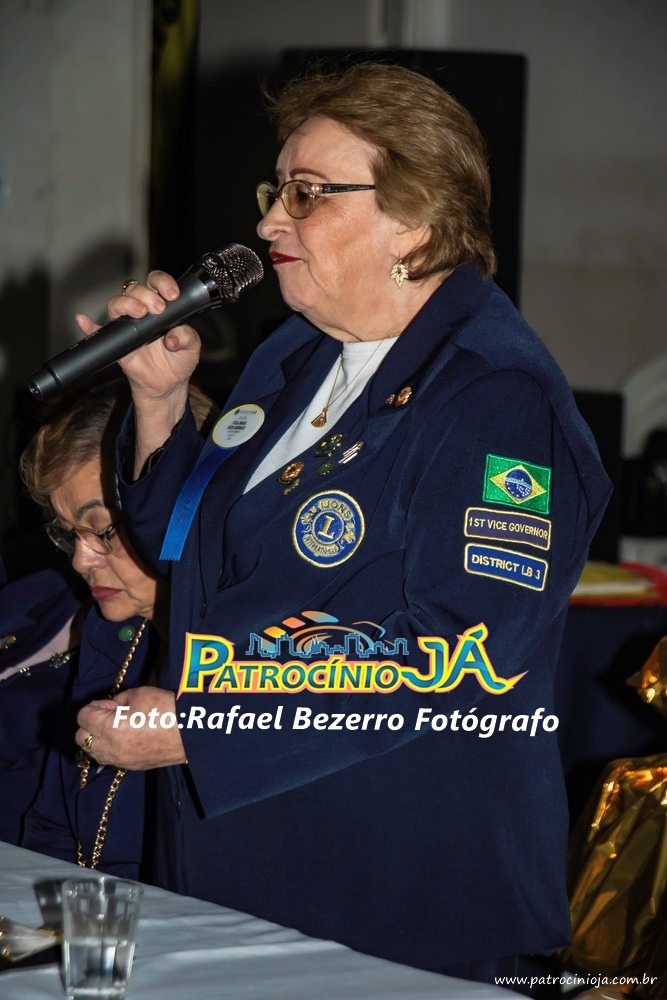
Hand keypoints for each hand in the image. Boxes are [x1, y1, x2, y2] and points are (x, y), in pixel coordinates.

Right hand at [76, 271, 200, 402]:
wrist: (169, 385)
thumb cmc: (179, 361)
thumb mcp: (192, 348)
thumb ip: (187, 337)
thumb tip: (171, 338)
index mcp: (161, 306)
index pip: (156, 282)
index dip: (162, 282)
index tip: (172, 295)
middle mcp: (142, 312)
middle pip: (134, 289)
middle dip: (146, 294)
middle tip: (158, 309)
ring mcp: (128, 326)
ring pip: (117, 303)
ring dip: (126, 304)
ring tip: (140, 313)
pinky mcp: (118, 343)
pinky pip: (99, 332)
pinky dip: (89, 326)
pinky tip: (84, 321)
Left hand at [76, 686, 186, 770]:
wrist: (190, 733)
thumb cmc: (165, 709)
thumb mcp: (138, 694)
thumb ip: (118, 700)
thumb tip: (111, 708)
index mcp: (110, 728)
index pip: (83, 717)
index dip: (94, 706)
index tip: (110, 704)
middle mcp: (109, 748)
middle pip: (81, 737)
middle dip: (90, 724)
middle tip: (110, 715)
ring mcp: (119, 760)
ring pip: (93, 752)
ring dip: (98, 738)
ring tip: (116, 728)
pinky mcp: (129, 767)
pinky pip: (108, 759)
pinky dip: (109, 748)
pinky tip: (125, 739)